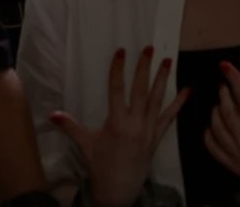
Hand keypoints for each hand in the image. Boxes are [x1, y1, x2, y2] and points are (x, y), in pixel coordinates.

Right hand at [49, 47, 189, 206]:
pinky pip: (170, 117)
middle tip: (149, 49)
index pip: (117, 90)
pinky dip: (179, 103)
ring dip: (162, 79)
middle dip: (144, 68)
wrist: (118, 190)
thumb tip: (52, 114)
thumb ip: (70, 127)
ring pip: (157, 100)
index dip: (118, 70)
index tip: (121, 52)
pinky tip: (188, 90)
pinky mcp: (157, 138)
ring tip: (168, 61)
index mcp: (116, 123)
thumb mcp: (85, 145)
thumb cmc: (100, 166)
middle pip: (140, 90)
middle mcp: (135, 124)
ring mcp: (149, 130)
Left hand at [204, 62, 239, 184]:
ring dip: (215, 112)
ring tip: (218, 105)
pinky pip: (212, 147)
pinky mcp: (231, 164)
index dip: (233, 78)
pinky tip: (211, 127)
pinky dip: (208, 134)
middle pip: (226, 109)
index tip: (225, 66)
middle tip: (222, 87)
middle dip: (223, 94)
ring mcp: (235, 152)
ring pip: (215, 126)